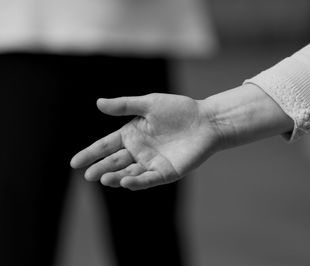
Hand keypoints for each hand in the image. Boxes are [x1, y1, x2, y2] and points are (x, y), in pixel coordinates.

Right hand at [70, 93, 219, 189]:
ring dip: (116, 177)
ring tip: (104, 178)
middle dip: (100, 169)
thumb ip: (124, 106)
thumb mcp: (149, 104)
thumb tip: (98, 103)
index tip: (74, 163)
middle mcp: (139, 151)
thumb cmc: (179, 109)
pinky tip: (125, 181)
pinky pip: (148, 179)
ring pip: (129, 173)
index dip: (91, 154)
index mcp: (132, 134)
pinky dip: (137, 181)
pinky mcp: (166, 171)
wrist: (206, 120)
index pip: (106, 146)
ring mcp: (152, 162)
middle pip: (115, 162)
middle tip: (88, 175)